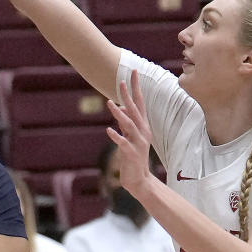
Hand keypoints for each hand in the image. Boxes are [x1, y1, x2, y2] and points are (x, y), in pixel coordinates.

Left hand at [105, 70, 153, 196]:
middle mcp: (143, 131)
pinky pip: (123, 143)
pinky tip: (108, 130)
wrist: (140, 180)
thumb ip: (125, 121)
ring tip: (110, 103)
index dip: (136, 87)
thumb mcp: (130, 136)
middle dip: (128, 95)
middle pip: (135, 110)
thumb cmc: (133, 156)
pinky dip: (116, 137)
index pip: (140, 102)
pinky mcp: (131, 154)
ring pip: (129, 125)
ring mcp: (138, 142)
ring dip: (119, 114)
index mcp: (143, 125)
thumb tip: (118, 106)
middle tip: (121, 81)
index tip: (134, 71)